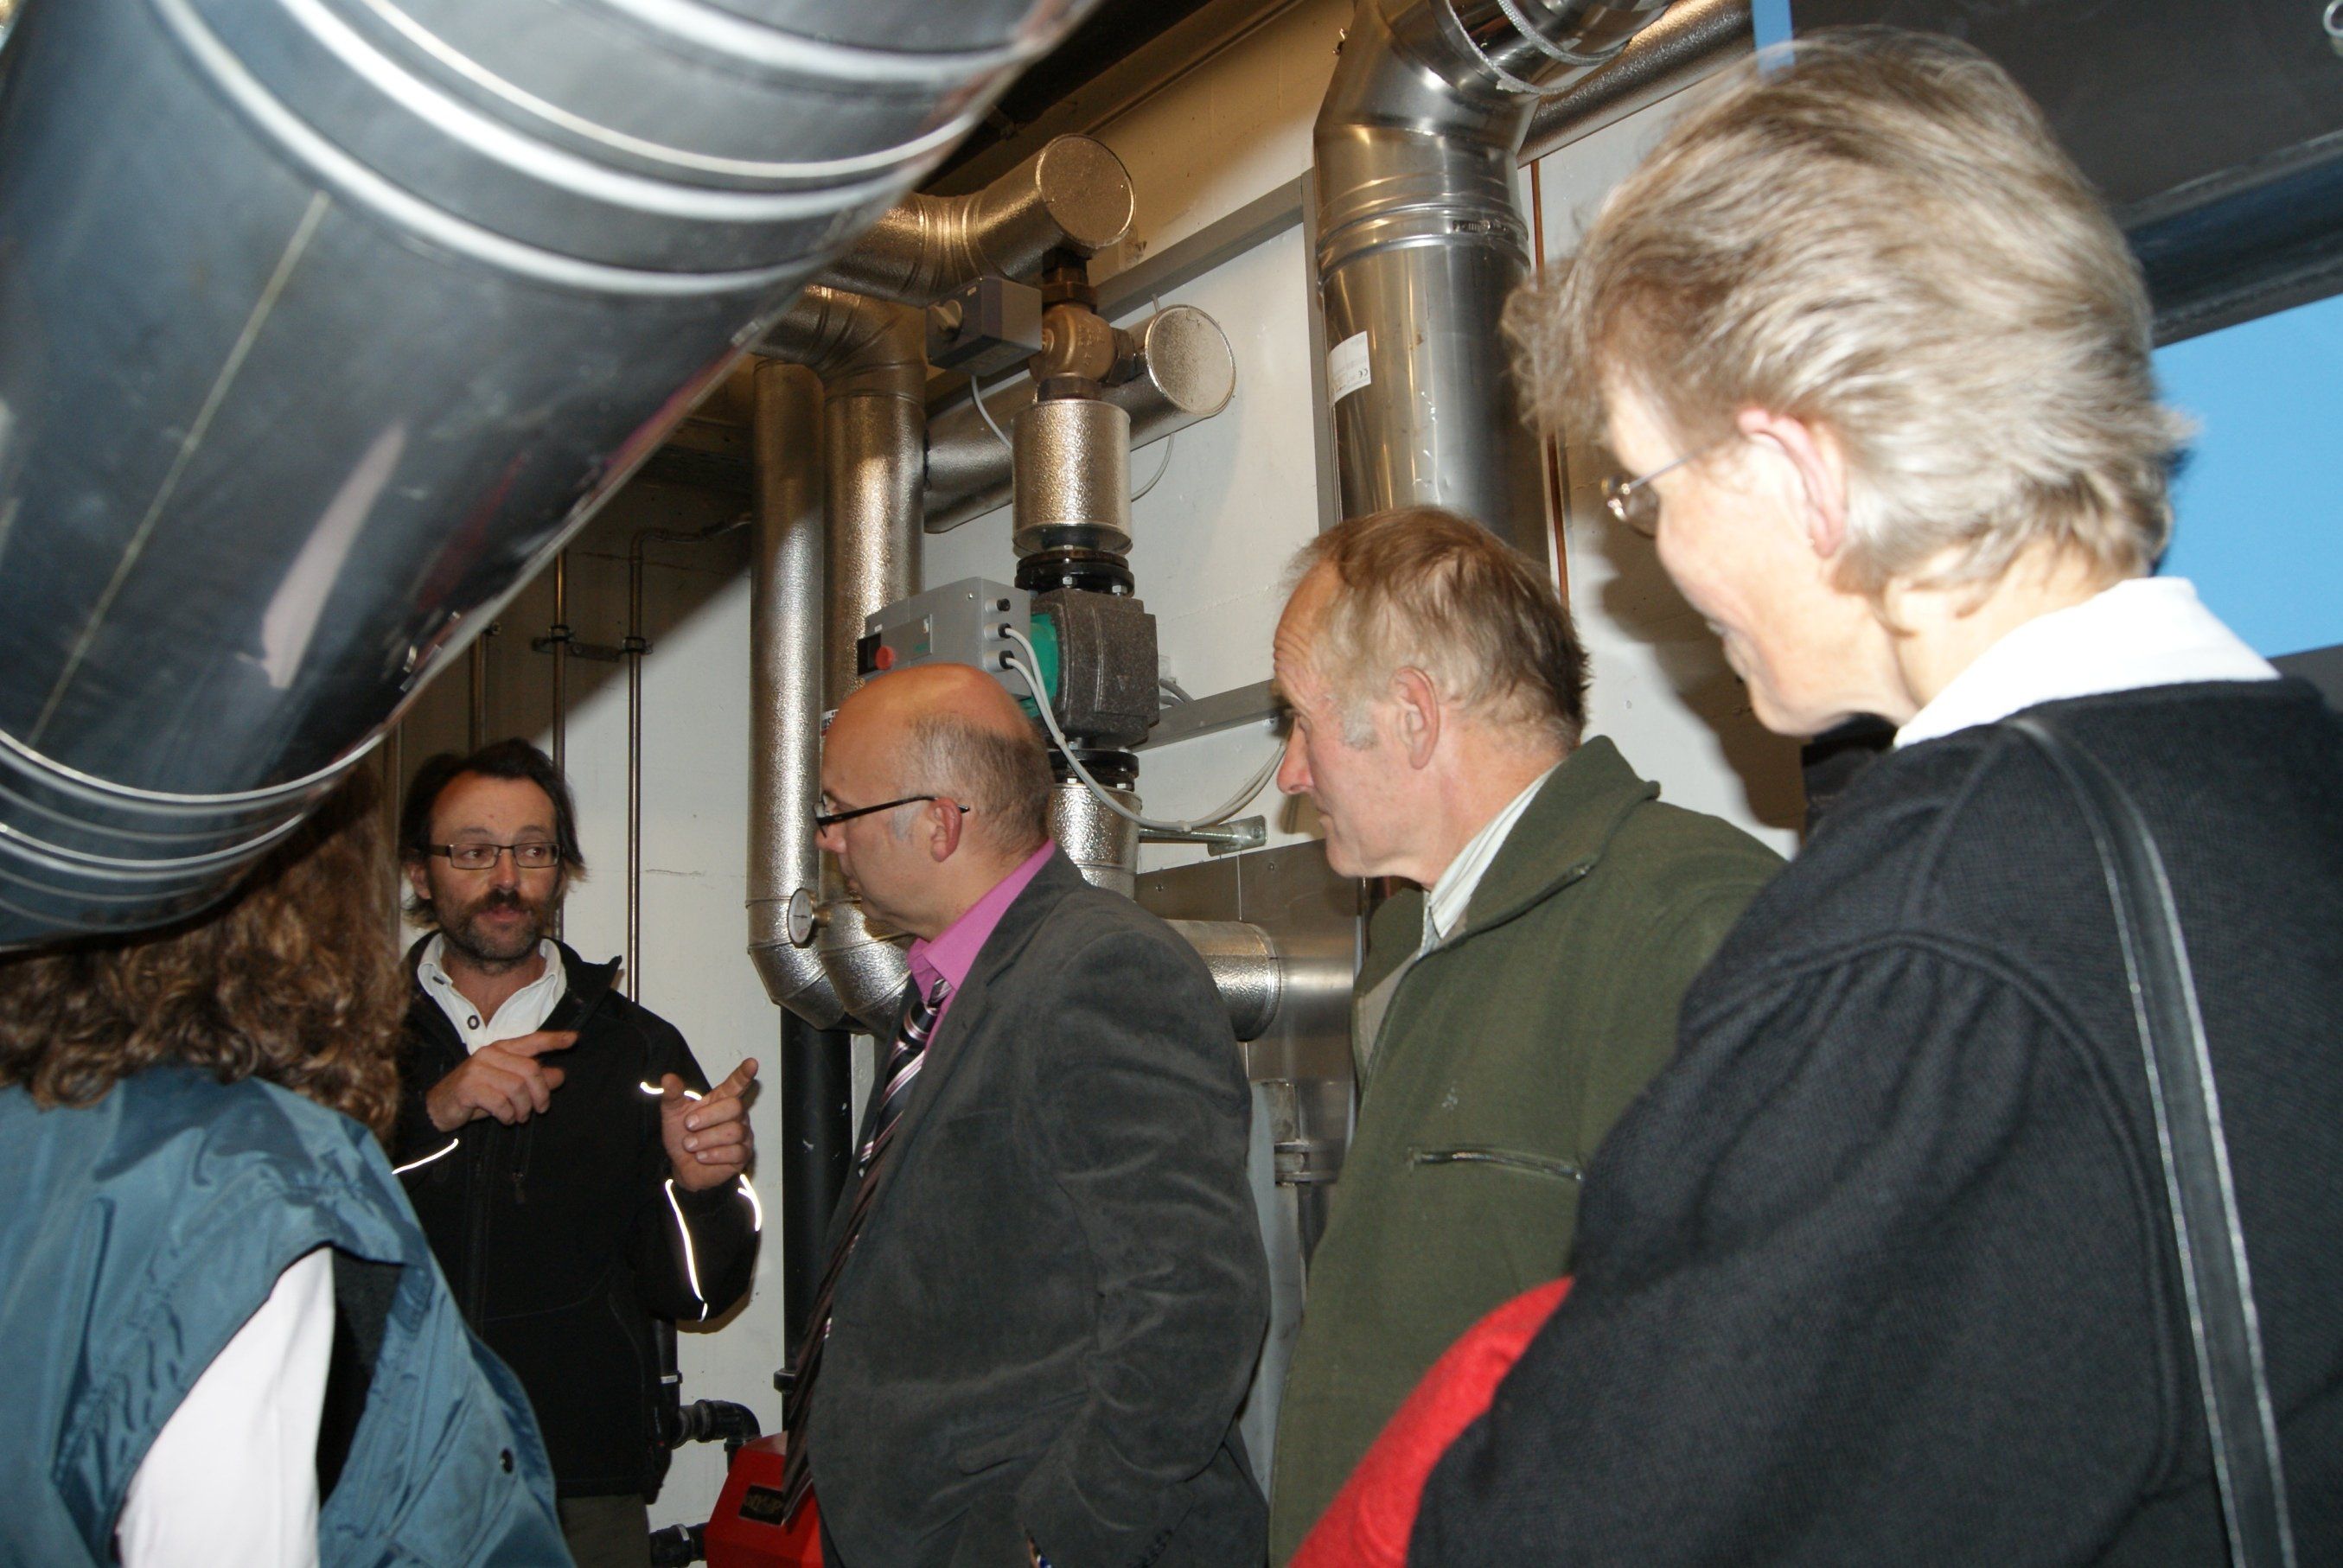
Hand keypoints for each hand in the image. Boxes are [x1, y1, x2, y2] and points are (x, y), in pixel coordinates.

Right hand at [424, 1030, 576, 1131]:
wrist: (439, 1107)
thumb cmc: (478, 1095)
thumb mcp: (508, 1086)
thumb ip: (533, 1079)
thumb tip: (560, 1076)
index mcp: (501, 1049)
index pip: (532, 1040)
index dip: (554, 1040)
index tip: (574, 1039)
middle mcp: (490, 1054)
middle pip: (531, 1070)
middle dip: (541, 1093)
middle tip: (541, 1109)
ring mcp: (477, 1069)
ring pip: (517, 1088)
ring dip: (524, 1108)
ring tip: (520, 1116)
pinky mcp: (468, 1088)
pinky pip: (501, 1103)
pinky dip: (508, 1115)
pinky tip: (505, 1119)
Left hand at [661, 1058, 757, 1190]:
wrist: (680, 1166)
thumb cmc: (682, 1135)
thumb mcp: (673, 1114)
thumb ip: (673, 1095)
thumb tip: (668, 1078)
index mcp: (720, 1099)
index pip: (736, 1084)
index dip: (744, 1074)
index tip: (752, 1063)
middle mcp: (736, 1115)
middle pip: (735, 1106)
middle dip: (708, 1117)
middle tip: (689, 1125)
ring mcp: (742, 1135)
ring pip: (733, 1132)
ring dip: (706, 1139)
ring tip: (691, 1145)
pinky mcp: (743, 1155)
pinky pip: (735, 1152)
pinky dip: (713, 1155)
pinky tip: (702, 1156)